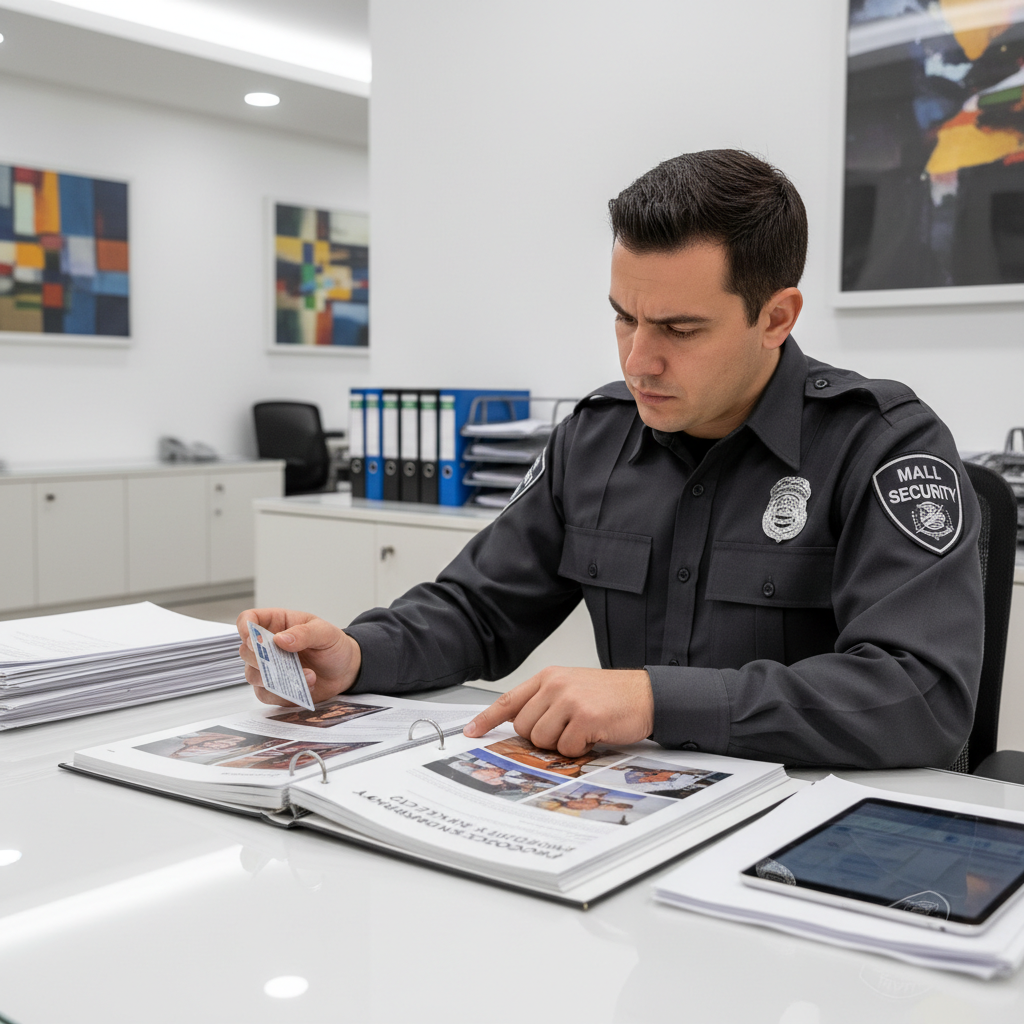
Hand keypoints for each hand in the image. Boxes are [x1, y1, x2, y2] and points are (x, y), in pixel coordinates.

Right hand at [236, 608, 361, 706]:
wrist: (345, 670)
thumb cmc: (333, 645)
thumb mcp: (325, 632)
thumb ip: (304, 633)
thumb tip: (280, 639)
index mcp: (277, 623)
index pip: (248, 619)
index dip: (245, 627)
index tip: (253, 638)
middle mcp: (268, 646)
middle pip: (245, 650)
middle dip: (258, 658)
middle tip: (279, 660)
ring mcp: (269, 668)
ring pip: (252, 675)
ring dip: (274, 678)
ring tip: (307, 675)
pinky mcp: (275, 688)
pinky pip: (266, 694)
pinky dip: (284, 693)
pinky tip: (307, 686)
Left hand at [463, 667, 653, 755]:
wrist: (646, 695)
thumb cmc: (609, 697)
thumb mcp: (571, 689)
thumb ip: (544, 703)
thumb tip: (520, 728)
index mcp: (548, 677)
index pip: (509, 700)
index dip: (487, 719)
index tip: (471, 731)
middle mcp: (555, 685)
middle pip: (523, 728)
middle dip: (541, 737)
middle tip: (566, 729)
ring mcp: (569, 700)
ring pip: (541, 740)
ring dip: (561, 744)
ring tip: (582, 729)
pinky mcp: (584, 717)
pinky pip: (566, 748)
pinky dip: (579, 749)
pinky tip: (593, 734)